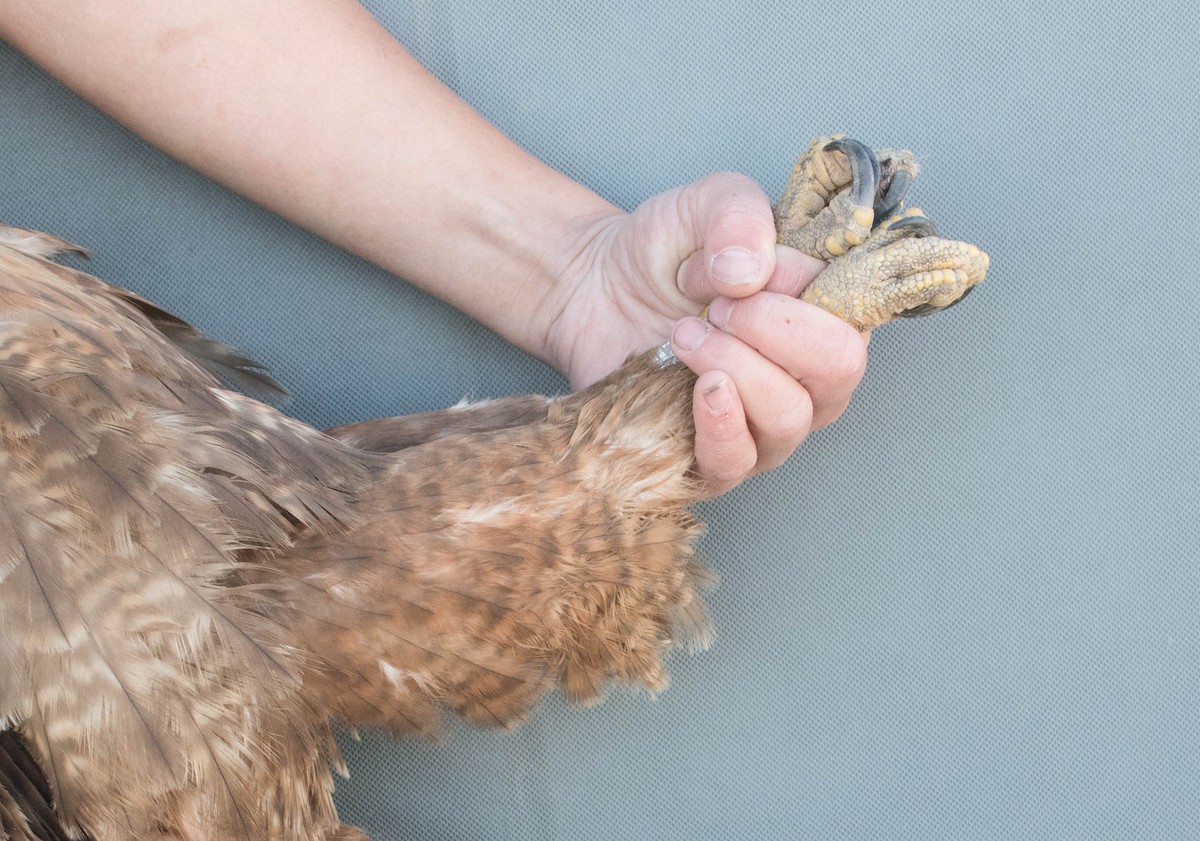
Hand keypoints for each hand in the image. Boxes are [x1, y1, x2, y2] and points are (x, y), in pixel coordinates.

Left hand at [543, 172, 869, 495]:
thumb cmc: (665, 253)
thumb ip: (738, 217)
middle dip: (772, 328)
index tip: (746, 269)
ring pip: (790, 416)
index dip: (801, 286)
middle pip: (839, 368)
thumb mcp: (704, 205)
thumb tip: (748, 274)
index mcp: (828, 314)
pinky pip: (738, 462)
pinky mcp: (715, 460)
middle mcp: (812, 376)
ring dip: (734, 365)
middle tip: (716, 306)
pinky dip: (721, 424)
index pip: (858, 311)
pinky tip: (700, 387)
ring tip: (685, 333)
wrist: (593, 289)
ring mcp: (768, 425)